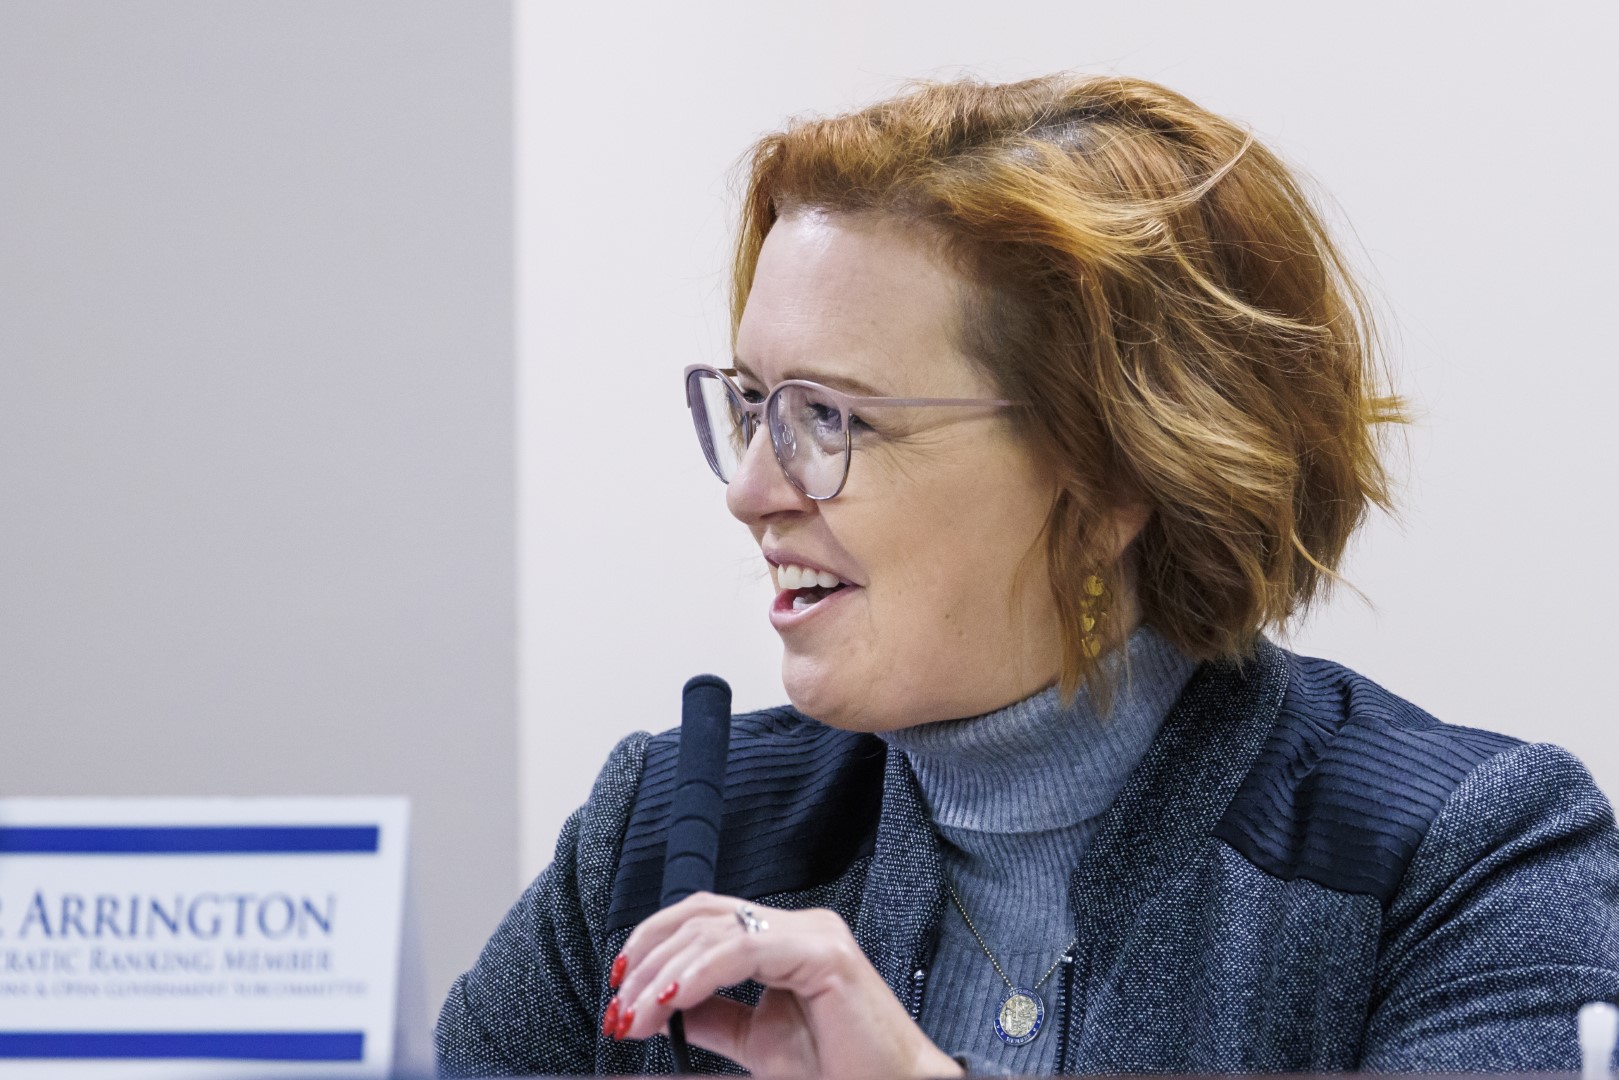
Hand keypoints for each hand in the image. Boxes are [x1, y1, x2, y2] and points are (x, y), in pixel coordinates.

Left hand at [606, 892, 962, 1079]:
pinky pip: (745, 950)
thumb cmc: (841, 1071)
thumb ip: (716, 1018)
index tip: (621, 990)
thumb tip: (665, 1007)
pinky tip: (671, 1001)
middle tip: (620, 1006)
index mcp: (786, 940)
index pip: (707, 918)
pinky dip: (697, 973)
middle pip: (703, 914)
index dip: (655, 943)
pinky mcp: (825, 953)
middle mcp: (801, 926)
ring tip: (635, 1014)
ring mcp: (815, 933)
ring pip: (716, 930)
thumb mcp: (759, 1042)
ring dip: (663, 973)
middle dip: (649, 958)